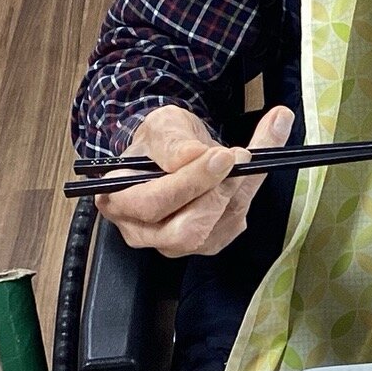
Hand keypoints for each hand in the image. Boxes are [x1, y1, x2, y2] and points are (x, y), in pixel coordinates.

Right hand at [95, 105, 292, 257]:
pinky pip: (232, 227)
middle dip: (217, 193)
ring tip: (248, 153)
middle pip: (184, 231)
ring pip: (214, 232)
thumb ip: (173, 141)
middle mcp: (142, 231)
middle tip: (239, 156)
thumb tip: (193, 155)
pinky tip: (252, 168)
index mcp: (119, 199)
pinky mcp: (205, 244)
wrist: (175, 152)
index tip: (220, 155)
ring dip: (239, 191)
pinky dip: (249, 193)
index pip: (152, 204)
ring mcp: (174, 244)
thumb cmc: (161, 141)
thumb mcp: (162, 126)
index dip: (189, 183)